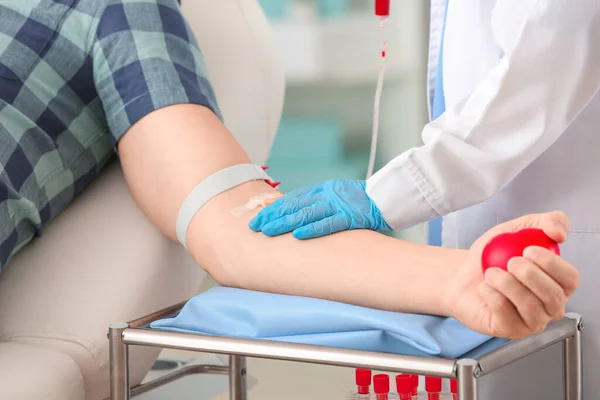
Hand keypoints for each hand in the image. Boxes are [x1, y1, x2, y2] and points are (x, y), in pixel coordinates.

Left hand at [249, 180, 390, 238]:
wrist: (389, 197)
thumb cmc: (362, 202)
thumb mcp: (337, 198)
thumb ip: (318, 205)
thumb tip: (296, 220)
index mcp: (322, 189)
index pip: (292, 199)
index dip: (273, 208)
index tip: (257, 217)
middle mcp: (326, 194)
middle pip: (294, 205)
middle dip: (272, 216)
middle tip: (254, 226)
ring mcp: (338, 204)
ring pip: (306, 213)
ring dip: (285, 223)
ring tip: (268, 231)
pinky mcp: (350, 216)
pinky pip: (329, 223)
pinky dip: (312, 229)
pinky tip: (297, 235)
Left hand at [444, 211, 578, 339]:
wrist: (461, 274)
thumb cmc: (492, 256)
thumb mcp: (516, 230)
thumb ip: (544, 222)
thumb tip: (560, 232)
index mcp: (557, 282)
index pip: (570, 278)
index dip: (553, 264)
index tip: (529, 250)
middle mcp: (549, 306)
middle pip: (554, 296)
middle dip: (530, 276)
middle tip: (510, 262)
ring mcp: (531, 321)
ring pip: (531, 308)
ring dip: (508, 285)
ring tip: (491, 273)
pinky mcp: (509, 330)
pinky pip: (506, 315)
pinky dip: (492, 296)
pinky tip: (484, 287)